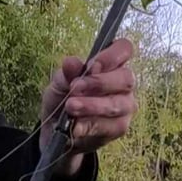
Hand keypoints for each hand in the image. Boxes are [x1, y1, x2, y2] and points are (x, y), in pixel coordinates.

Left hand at [40, 38, 136, 176]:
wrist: (56, 130)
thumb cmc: (62, 100)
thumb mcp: (59, 85)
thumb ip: (67, 74)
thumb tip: (70, 62)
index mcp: (112, 65)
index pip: (123, 50)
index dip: (111, 56)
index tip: (92, 65)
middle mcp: (123, 84)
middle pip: (125, 78)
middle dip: (99, 83)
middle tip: (74, 88)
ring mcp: (125, 106)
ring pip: (117, 104)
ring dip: (92, 105)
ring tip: (70, 107)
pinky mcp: (119, 127)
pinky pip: (108, 126)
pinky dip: (89, 125)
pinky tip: (75, 127)